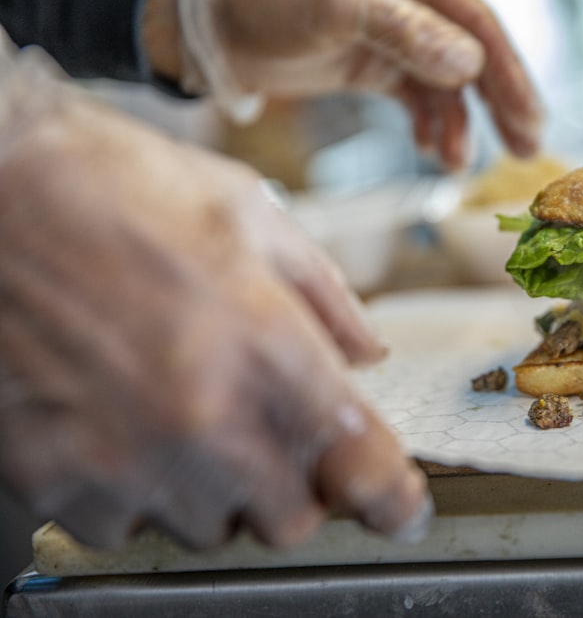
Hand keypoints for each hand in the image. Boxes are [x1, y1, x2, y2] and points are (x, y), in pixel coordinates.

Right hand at [0, 83, 430, 549]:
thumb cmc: (113, 184)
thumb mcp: (250, 213)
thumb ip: (325, 297)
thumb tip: (364, 353)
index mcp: (266, 346)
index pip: (363, 468)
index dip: (395, 500)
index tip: (400, 506)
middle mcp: (201, 417)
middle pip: (291, 518)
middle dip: (298, 483)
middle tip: (276, 432)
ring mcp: (123, 455)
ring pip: (209, 527)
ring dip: (219, 487)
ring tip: (188, 410)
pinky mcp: (53, 474)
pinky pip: (124, 524)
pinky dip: (140, 489)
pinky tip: (128, 424)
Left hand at [145, 0, 541, 169]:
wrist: (201, 22)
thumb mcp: (335, 5)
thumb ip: (404, 30)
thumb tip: (471, 65)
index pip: (476, 21)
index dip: (508, 73)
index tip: (529, 120)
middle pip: (473, 52)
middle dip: (499, 103)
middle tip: (526, 149)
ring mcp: (391, 33)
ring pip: (445, 82)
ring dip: (459, 123)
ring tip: (459, 163)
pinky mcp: (369, 62)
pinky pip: (415, 97)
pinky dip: (428, 124)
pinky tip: (431, 151)